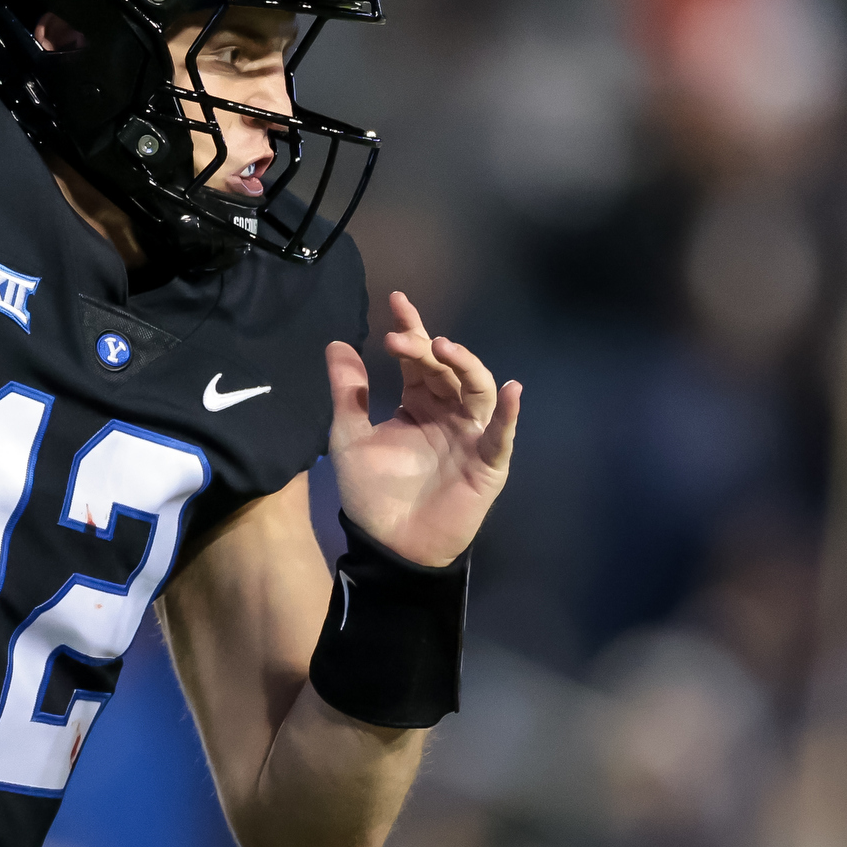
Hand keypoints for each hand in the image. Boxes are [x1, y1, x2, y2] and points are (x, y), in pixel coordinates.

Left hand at [325, 290, 520, 566]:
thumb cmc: (372, 493)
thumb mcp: (350, 437)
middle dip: (425, 348)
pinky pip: (501, 434)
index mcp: (417, 403)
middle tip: (400, 338)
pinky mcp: (488, 462)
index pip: (418, 359)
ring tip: (443, 348)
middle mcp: (448, 412)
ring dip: (464, 365)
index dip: (411, 329)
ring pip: (478, 389)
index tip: (396, 301)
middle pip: (445, 369)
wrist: (389, 545)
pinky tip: (509, 391)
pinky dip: (507, 413)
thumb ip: (348, 392)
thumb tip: (337, 342)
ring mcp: (471, 435)